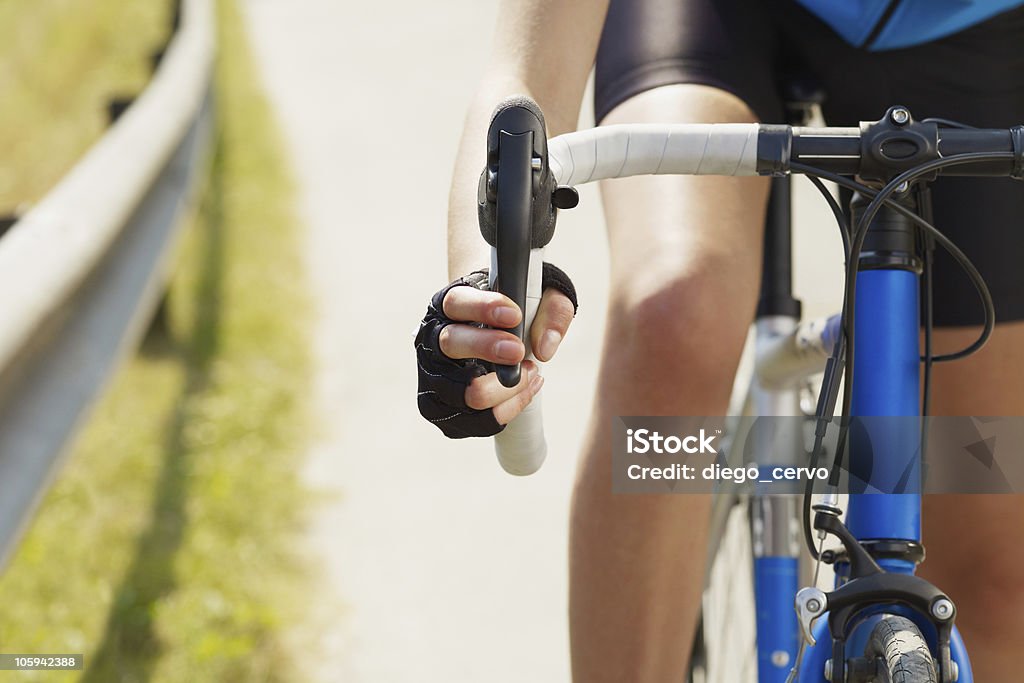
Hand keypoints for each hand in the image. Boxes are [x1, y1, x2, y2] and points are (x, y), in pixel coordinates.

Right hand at [415, 266, 576, 437]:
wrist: (499, 343)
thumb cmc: (514, 319)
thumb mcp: (541, 300)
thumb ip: (552, 312)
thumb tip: (545, 347)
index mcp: (451, 307)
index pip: (456, 303)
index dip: (483, 307)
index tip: (514, 315)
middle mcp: (435, 342)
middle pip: (452, 343)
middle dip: (487, 347)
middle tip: (519, 350)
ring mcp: (438, 378)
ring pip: (469, 391)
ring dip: (508, 387)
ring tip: (531, 371)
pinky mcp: (448, 410)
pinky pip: (483, 419)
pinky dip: (512, 405)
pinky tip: (527, 387)